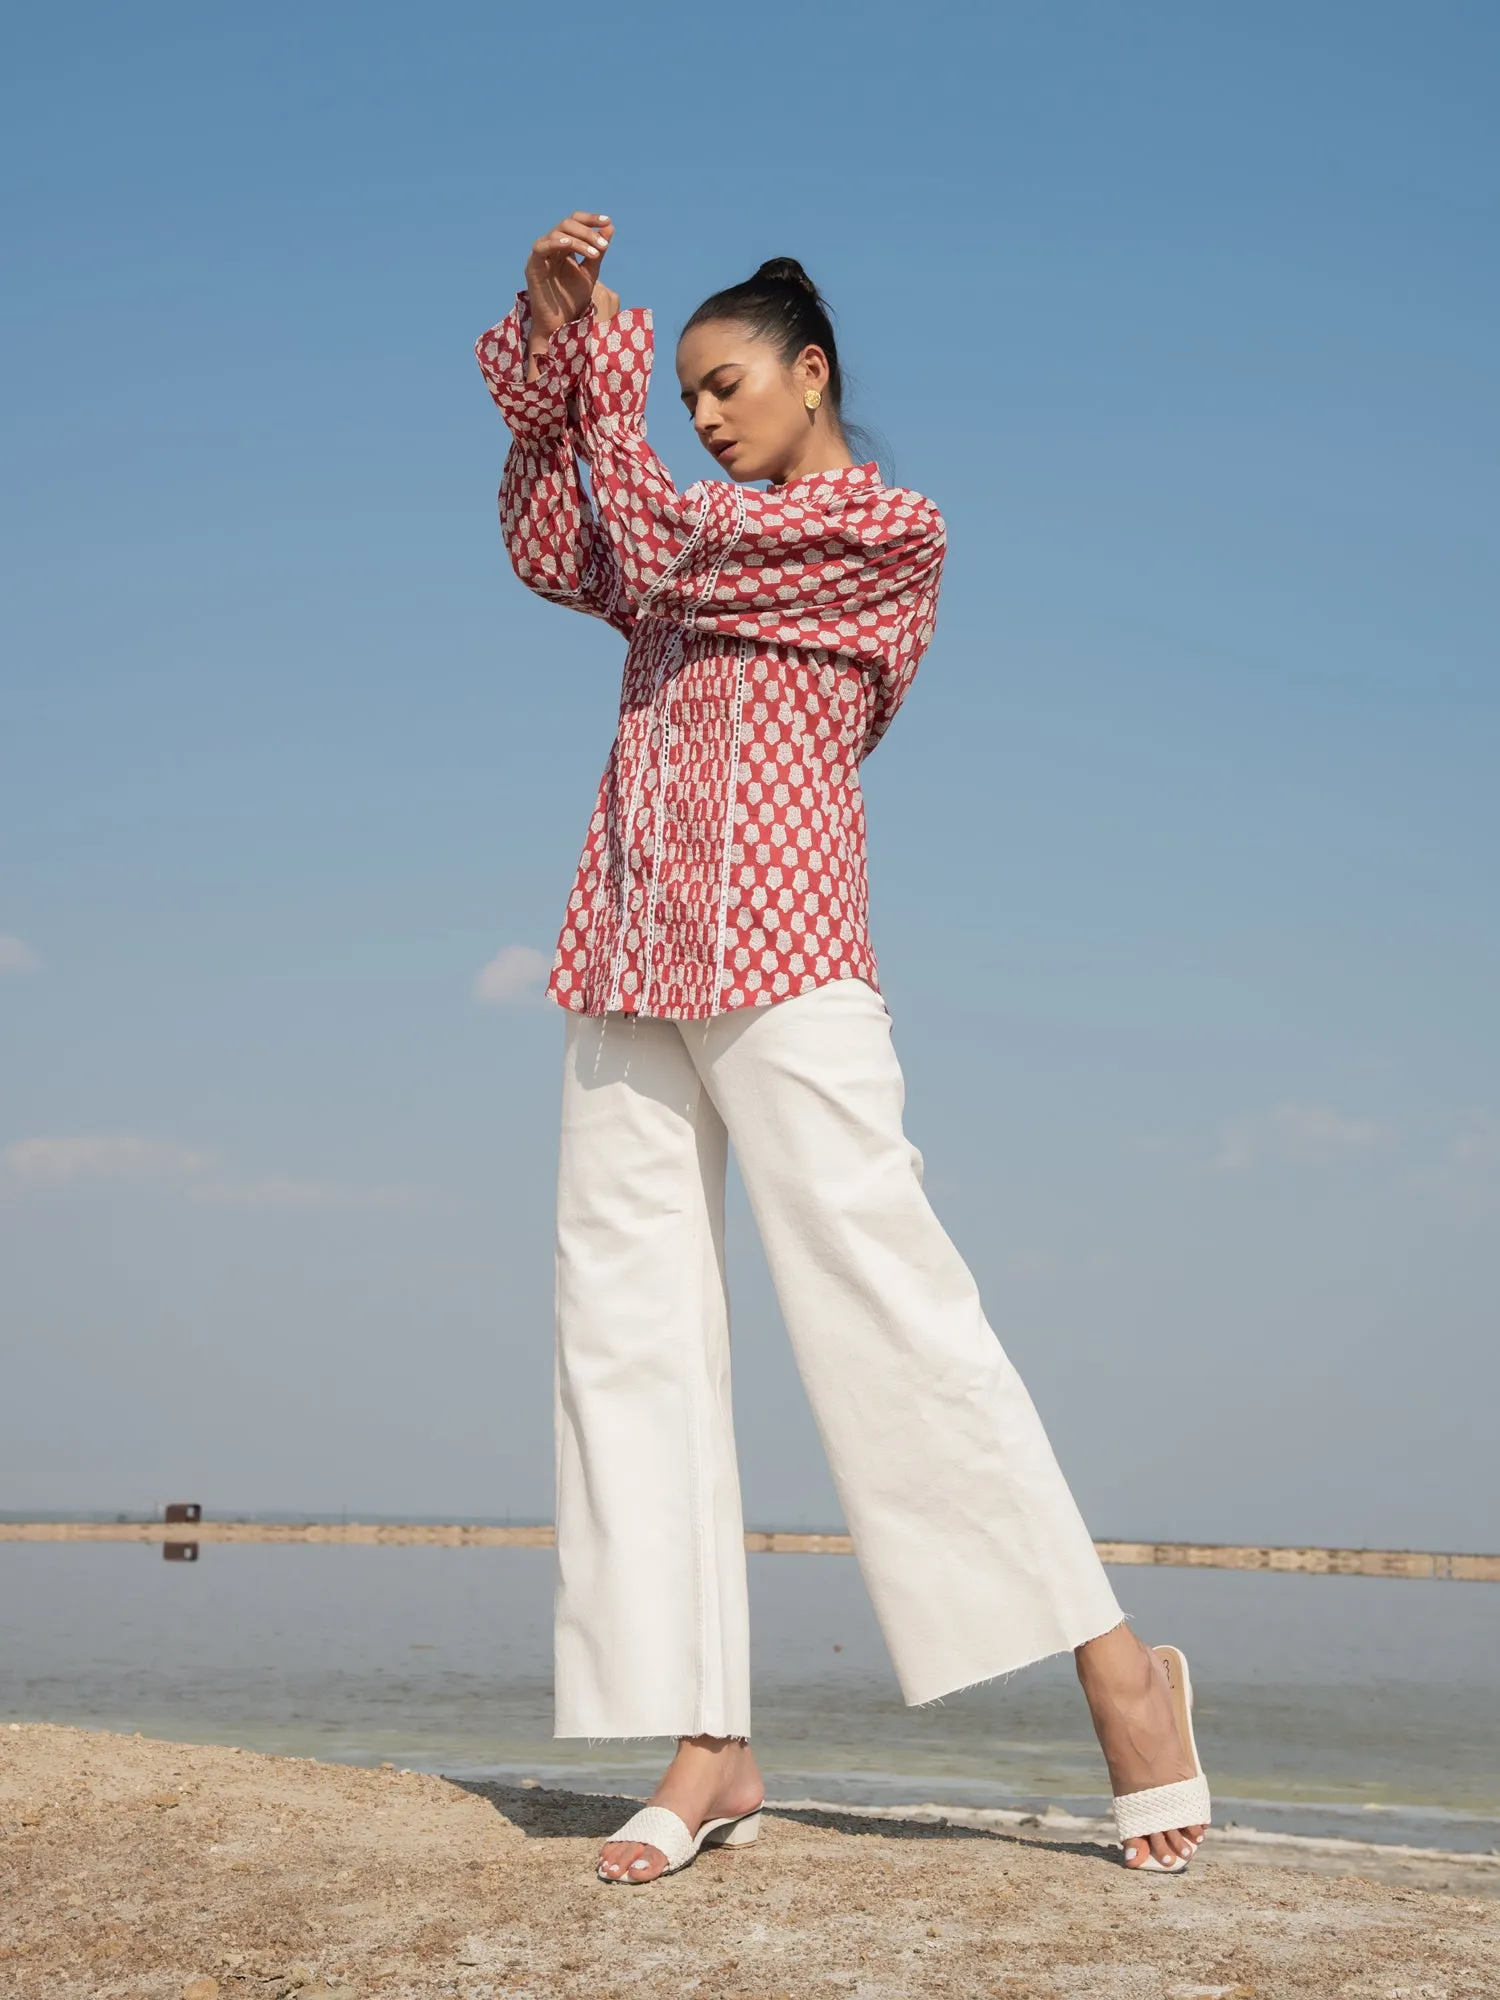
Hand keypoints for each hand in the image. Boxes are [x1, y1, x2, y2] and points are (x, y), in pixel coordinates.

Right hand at [525, 211, 613, 346]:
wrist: (560, 325)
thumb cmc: (573, 301)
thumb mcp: (590, 272)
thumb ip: (598, 251)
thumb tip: (610, 226)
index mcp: (563, 246)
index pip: (575, 222)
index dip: (591, 219)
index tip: (608, 221)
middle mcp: (551, 246)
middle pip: (567, 224)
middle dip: (588, 232)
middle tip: (603, 246)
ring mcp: (540, 255)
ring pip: (557, 233)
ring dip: (579, 240)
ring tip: (596, 254)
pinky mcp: (533, 266)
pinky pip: (542, 246)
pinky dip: (556, 242)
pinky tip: (571, 245)